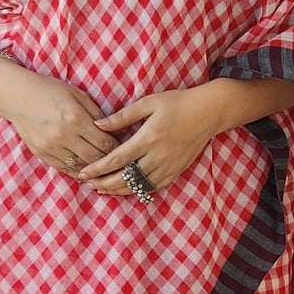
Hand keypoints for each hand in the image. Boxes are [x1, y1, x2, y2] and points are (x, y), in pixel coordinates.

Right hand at [0, 65, 118, 175]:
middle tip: (118, 162)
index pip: (105, 143)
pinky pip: (65, 169)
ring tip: (105, 169)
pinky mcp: (43, 154)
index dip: (118, 148)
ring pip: (81, 167)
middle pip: (95, 158)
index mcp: (76, 118)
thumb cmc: (51, 91)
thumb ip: (96, 114)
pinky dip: (79, 171)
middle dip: (109, 161)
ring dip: (94, 169)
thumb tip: (115, 131)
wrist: (18, 96)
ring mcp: (52, 147)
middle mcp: (64, 136)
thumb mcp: (77, 95)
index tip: (124, 149)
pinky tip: (87, 171)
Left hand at [77, 87, 224, 196]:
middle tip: (88, 184)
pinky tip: (126, 190)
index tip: (84, 173)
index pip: (117, 159)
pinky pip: (153, 187)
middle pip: (125, 178)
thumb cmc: (177, 103)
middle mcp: (158, 156)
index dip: (98, 168)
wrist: (209, 112)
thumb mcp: (148, 103)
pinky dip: (137, 190)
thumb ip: (122, 116)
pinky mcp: (176, 171)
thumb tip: (98, 124)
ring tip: (102, 189)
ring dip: (118, 190)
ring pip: (138, 186)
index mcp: (148, 138)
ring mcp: (168, 166)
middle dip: (104, 183)